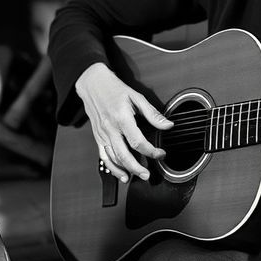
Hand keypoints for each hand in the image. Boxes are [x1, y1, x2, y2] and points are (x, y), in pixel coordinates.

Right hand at [75, 62, 172, 183]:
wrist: (93, 84)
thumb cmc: (115, 89)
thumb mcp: (136, 97)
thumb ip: (152, 113)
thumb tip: (168, 125)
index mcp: (122, 117)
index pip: (137, 141)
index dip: (150, 151)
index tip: (160, 153)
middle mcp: (110, 128)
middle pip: (123, 154)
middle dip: (137, 168)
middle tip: (148, 175)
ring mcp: (102, 134)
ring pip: (113, 158)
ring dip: (125, 170)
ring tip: (137, 176)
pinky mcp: (97, 137)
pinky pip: (104, 156)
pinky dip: (112, 168)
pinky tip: (121, 173)